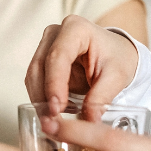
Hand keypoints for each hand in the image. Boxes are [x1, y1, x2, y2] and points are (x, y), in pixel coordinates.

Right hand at [24, 15, 138, 120]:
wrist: (115, 54)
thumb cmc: (117, 59)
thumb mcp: (117, 77)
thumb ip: (102, 97)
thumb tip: (88, 121)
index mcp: (76, 29)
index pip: (57, 57)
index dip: (54, 84)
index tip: (56, 108)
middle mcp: (55, 33)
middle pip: (39, 67)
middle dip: (43, 96)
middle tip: (52, 121)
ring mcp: (45, 46)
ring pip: (33, 76)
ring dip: (39, 101)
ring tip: (53, 121)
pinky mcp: (42, 61)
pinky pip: (35, 83)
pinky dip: (41, 100)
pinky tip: (53, 113)